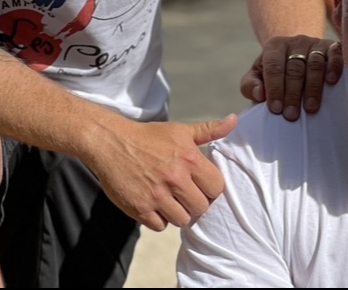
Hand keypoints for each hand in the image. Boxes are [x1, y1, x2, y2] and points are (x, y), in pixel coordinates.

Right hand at [89, 114, 236, 230]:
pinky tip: (155, 204)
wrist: (113, 143)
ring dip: (178, 212)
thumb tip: (234, 120)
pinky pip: (160, 226)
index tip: (201, 185)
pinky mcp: (139, 208)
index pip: (216, 188)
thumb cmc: (150, 137)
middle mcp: (175, 178)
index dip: (211, 188)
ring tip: (170, 199)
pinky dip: (159, 219)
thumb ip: (209, 130)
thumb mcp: (181, 130)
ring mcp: (157, 196)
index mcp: (189, 159)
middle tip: (185, 194)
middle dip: (195, 202)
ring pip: (182, 220)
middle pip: (201, 208)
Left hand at [240, 35, 343, 120]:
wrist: (296, 52)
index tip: (276, 109)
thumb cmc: (275, 72)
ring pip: (315, 63)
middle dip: (292, 93)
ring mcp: (315, 43)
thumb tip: (259, 94)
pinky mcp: (332, 46)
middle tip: (291, 115)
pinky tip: (331, 82)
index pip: (273, 66)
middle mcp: (296, 41)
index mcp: (275, 46)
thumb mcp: (258, 75)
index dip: (274, 88)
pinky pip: (335, 54)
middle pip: (295, 68)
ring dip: (312, 87)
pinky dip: (334, 67)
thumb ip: (250, 85)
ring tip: (310, 108)